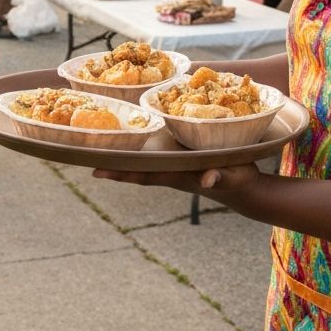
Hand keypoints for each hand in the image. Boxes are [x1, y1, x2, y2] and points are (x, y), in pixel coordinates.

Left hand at [93, 161, 261, 197]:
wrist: (244, 188)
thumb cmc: (238, 179)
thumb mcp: (232, 176)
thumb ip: (220, 177)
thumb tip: (206, 179)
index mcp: (177, 175)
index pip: (143, 174)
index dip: (120, 173)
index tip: (96, 171)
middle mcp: (171, 172)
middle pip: (136, 171)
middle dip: (113, 167)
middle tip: (87, 161)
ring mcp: (175, 168)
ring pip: (143, 164)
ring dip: (124, 159)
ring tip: (101, 150)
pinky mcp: (181, 162)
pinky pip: (155, 158)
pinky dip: (140, 152)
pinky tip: (132, 143)